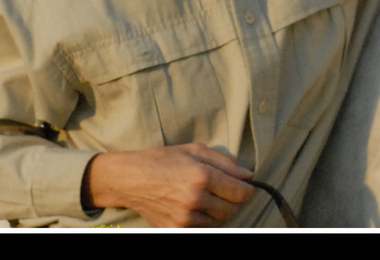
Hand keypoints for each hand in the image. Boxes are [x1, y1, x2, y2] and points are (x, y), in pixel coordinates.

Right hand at [81, 143, 255, 226]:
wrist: (131, 179)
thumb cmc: (163, 160)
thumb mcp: (195, 150)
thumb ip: (225, 162)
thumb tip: (248, 175)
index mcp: (202, 176)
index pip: (240, 193)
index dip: (248, 190)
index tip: (246, 187)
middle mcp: (195, 199)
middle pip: (232, 210)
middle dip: (234, 201)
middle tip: (227, 191)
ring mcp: (184, 217)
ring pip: (218, 221)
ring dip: (219, 211)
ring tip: (206, 197)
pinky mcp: (176, 229)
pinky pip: (202, 228)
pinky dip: (205, 219)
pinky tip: (195, 206)